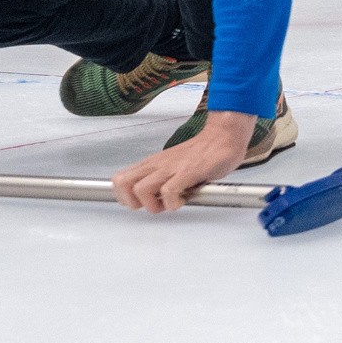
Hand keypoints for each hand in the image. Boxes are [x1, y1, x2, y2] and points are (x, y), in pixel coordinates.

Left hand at [110, 111, 255, 213]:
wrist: (222, 137)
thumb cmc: (199, 153)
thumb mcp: (171, 165)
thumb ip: (158, 179)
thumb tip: (148, 199)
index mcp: (151, 164)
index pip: (119, 179)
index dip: (124, 197)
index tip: (138, 204)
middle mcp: (156, 165)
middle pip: (122, 183)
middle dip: (132, 202)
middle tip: (150, 205)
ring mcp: (170, 168)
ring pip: (141, 189)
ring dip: (152, 205)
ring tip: (167, 204)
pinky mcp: (187, 172)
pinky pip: (169, 192)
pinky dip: (173, 203)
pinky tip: (183, 200)